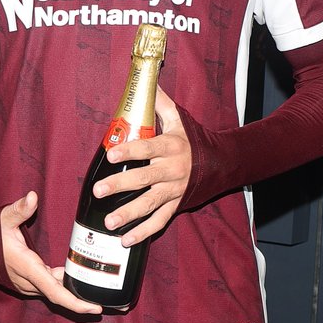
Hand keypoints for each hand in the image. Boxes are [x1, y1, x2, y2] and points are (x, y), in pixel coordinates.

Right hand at [0, 192, 102, 315]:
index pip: (55, 292)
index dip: (76, 303)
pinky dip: (62, 285)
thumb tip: (32, 197)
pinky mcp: (27, 284)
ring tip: (95, 287)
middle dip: (82, 300)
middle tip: (106, 300)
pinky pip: (49, 288)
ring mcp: (27, 285)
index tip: (95, 308)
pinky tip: (75, 275)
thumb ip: (19, 209)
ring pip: (54, 291)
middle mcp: (28, 281)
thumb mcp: (3, 218)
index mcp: (27, 268)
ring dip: (72, 291)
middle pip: (59, 296)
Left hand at [92, 87, 192, 245]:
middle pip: (143, 179)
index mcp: (171, 147)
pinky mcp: (177, 205)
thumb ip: (162, 104)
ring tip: (109, 222)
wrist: (223, 163)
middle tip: (99, 190)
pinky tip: (126, 239)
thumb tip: (148, 82)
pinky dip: (143, 232)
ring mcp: (174, 191)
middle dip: (119, 185)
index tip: (110, 154)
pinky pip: (159, 221)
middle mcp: (172, 170)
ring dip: (128, 214)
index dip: (129, 151)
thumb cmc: (195, 140)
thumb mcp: (181, 120)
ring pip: (150, 204)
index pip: (147, 149)